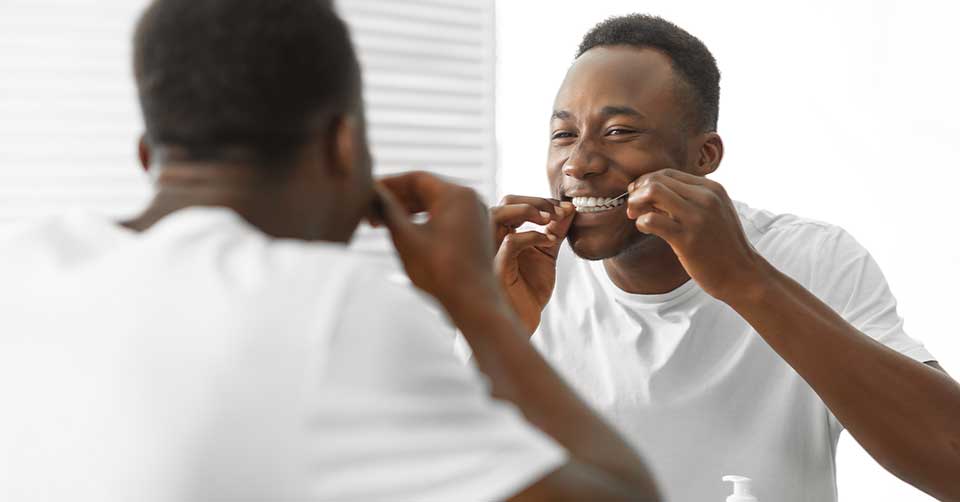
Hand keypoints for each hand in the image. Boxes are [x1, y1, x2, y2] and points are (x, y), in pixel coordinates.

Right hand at [374, 172, 499, 310]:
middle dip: (397, 199)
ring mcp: (476, 215)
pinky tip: (406, 232)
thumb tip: (372, 192)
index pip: (416, 178)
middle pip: (426, 190)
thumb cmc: (441, 272)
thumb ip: (387, 210)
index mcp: (457, 194)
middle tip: (371, 212)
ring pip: (435, 204)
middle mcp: (471, 199)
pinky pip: (446, 217)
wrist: (474, 302)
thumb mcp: (406, 238)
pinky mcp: (475, 231)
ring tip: (382, 224)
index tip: (368, 192)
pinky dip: (425, 221)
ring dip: (409, 211)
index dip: (389, 184)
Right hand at [491, 195, 574, 333]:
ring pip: (498, 214)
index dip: (542, 200)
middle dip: (537, 201)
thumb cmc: (528, 291)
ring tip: (551, 218)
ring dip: (529, 210)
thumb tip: (570, 209)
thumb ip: (555, 232)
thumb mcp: (547, 256)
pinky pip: (510, 243)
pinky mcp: (496, 268)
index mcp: (502, 233)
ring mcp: (491, 251)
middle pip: (506, 201)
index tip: (566, 209)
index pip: (515, 202)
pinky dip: (532, 236)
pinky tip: (549, 241)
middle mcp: (492, 238)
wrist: (522, 322)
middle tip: (560, 211)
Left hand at [625, 169, 766, 301]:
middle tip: (633, 207)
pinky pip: (652, 219)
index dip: (647, 182)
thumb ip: (688, 200)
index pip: (668, 174)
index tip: (639, 195)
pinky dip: (641, 221)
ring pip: (653, 192)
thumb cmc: (722, 246)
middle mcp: (705, 198)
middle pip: (657, 180)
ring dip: (636, 202)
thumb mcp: (713, 213)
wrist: (742, 274)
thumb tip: (651, 193)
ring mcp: (697, 217)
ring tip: (634, 215)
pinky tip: (644, 228)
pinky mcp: (687, 239)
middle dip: (638, 191)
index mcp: (711, 189)